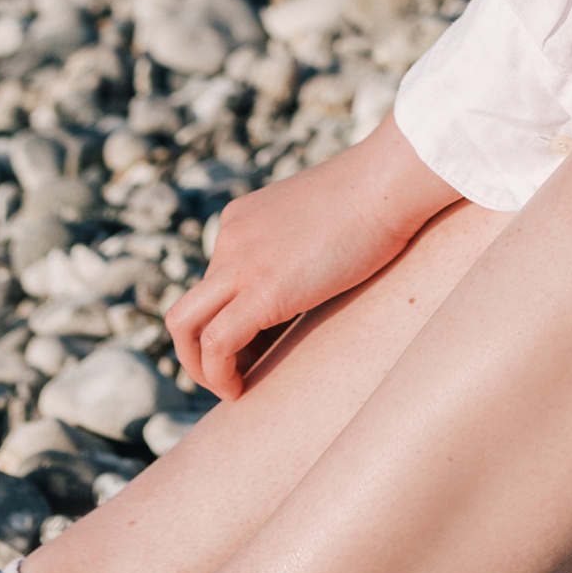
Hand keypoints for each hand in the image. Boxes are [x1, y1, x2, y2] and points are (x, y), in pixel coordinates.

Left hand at [165, 115, 461, 402]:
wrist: (387, 183)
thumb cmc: (375, 199)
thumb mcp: (318, 221)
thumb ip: (297, 247)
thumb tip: (305, 283)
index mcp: (241, 221)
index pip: (215, 284)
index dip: (229, 322)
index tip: (258, 347)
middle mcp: (229, 239)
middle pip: (188, 306)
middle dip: (197, 350)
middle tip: (232, 374)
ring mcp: (240, 263)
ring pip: (184, 325)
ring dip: (198, 367)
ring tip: (232, 388)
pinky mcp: (262, 291)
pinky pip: (216, 344)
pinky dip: (219, 375)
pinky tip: (241, 389)